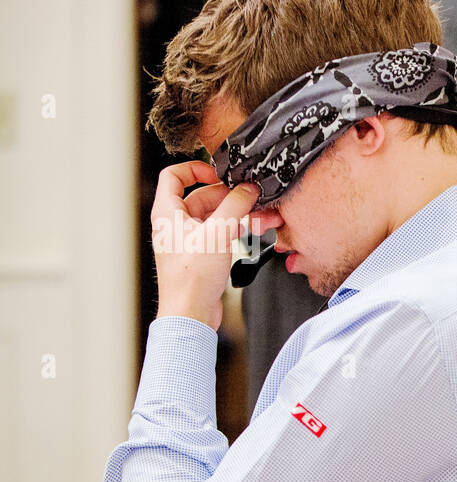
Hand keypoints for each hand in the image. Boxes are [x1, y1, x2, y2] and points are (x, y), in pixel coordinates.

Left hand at [151, 161, 259, 330]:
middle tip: (252, 196)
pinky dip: (238, 228)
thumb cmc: (190, 279)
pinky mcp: (203, 253)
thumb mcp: (217, 233)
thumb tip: (247, 188)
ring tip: (264, 215)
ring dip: (240, 213)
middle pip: (203, 196)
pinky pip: (221, 232)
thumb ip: (235, 206)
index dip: (195, 169)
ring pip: (216, 215)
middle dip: (230, 195)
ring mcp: (190, 239)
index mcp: (168, 212)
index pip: (174, 175)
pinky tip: (257, 230)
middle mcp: (176, 223)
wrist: (191, 312)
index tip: (218, 173)